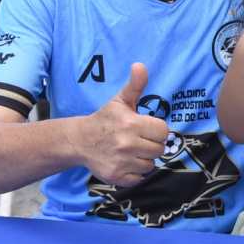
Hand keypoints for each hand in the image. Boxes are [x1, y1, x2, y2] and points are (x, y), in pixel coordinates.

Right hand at [74, 63, 168, 186]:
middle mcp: (127, 144)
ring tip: (131, 151)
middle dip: (151, 144)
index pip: (163, 131)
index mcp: (131, 124)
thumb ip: (135, 84)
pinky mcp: (116, 177)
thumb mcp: (120, 100)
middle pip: (159, 149)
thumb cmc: (105, 119)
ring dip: (144, 159)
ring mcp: (121, 162)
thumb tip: (140, 65)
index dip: (156, 130)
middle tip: (138, 140)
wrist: (80, 141)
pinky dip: (135, 173)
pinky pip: (139, 178)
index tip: (145, 128)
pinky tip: (125, 162)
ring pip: (150, 165)